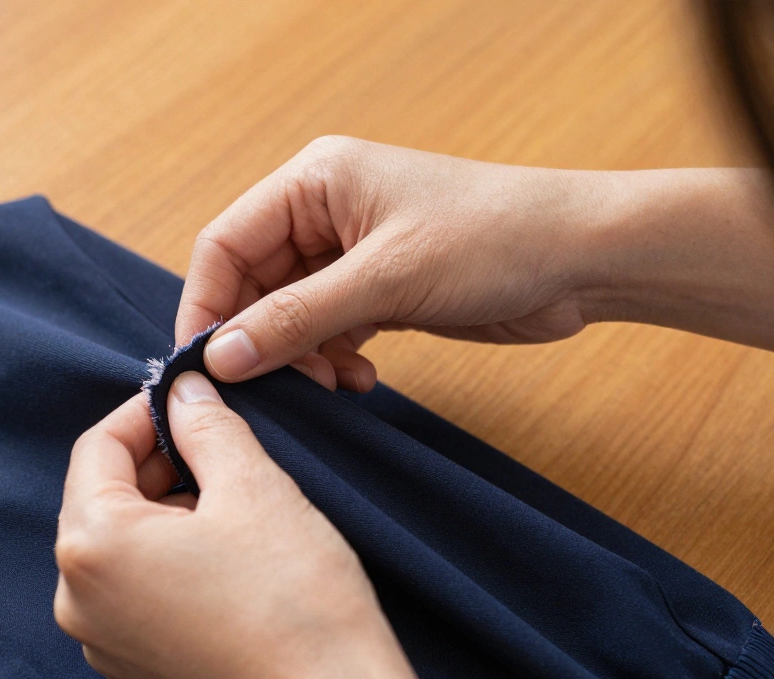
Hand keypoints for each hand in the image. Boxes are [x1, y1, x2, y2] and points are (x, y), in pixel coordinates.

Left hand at [53, 373, 435, 678]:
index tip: (188, 397)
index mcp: (91, 545)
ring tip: (230, 504)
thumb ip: (206, 424)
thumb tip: (183, 390)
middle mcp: (77, 598)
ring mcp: (102, 641)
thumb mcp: (252, 485)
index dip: (145, 411)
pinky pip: (134, 591)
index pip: (96, 447)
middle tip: (218, 445)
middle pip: (102, 497)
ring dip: (165, 510)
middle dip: (157, 462)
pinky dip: (166, 560)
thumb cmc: (293, 602)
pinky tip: (225, 557)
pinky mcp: (134, 668)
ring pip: (120, 545)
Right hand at [176, 137, 773, 389]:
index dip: (206, 305)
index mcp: (314, 182)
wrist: (584, 259)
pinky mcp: (377, 289)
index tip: (203, 365)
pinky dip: (332, 360)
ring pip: (287, 314)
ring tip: (332, 383)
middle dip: (258, 339)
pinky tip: (359, 379)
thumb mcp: (386, 279)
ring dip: (300, 357)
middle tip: (273, 387)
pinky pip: (325, 330)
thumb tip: (220, 357)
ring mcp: (350, 253)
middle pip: (252, 284)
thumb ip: (297, 318)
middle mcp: (323, 213)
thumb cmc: (495, 238)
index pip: (224, 244)